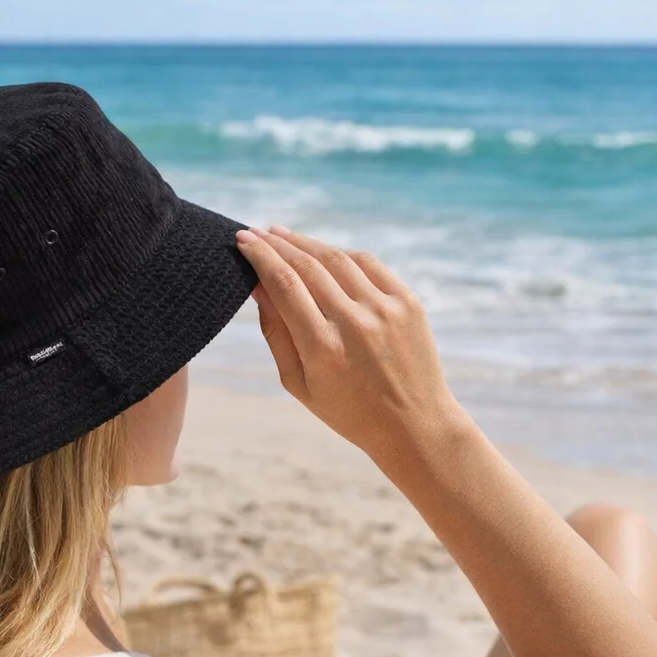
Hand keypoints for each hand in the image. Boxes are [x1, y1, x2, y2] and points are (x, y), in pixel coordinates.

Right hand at [235, 225, 465, 466]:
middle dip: (277, 244)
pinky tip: (323, 252)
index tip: (243, 240)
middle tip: (257, 232)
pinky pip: (368, 264)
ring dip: (306, 243)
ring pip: (337, 258)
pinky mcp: (408, 302)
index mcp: (323, 349)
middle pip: (307, 265)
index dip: (260, 257)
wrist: (414, 425)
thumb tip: (257, 285)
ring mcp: (385, 309)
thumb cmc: (347, 410)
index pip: (284, 285)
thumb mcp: (299, 384)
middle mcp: (355, 323)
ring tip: (284, 235)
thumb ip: (276, 333)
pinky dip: (341, 253)